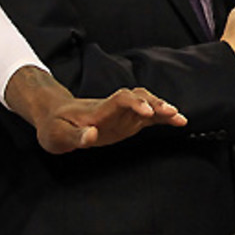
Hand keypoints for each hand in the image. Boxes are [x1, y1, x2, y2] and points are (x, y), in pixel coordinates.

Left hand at [3, 66, 186, 153]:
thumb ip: (75, 137)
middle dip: (155, 103)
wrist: (55, 116)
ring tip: (179, 117)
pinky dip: (165, 117)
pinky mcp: (127, 120)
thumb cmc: (54, 127)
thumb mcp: (56, 137)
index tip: (147, 112)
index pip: (119, 100)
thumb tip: (92, 135)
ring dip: (162, 108)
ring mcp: (121, 113)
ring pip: (146, 102)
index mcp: (97, 111)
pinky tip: (180, 121)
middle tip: (170, 112)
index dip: (135, 103)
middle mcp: (113, 108)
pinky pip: (149, 116)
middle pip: (138, 97)